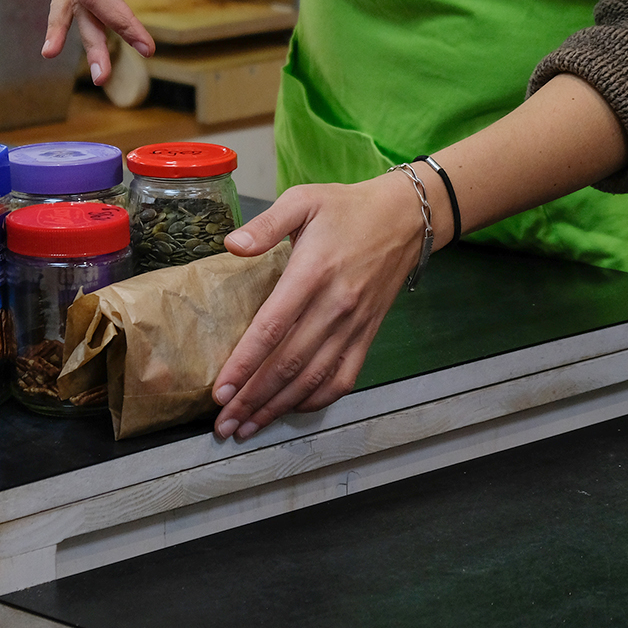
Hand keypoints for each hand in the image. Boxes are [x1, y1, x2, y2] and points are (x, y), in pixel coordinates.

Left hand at [211, 172, 429, 441]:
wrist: (407, 217)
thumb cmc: (347, 208)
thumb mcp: (303, 199)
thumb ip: (265, 224)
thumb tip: (230, 245)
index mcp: (313, 273)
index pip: (272, 329)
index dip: (244, 365)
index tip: (220, 392)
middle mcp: (335, 306)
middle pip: (288, 364)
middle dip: (253, 399)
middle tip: (225, 424)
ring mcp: (354, 325)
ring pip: (313, 378)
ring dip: (278, 408)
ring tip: (248, 428)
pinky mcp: (368, 334)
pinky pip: (343, 378)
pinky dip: (317, 400)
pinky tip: (291, 409)